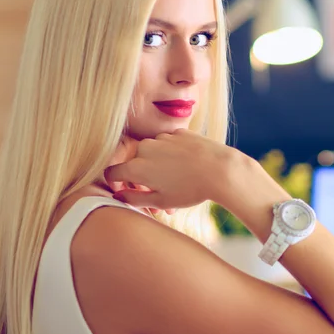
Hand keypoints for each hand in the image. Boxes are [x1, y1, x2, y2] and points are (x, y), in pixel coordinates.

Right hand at [104, 129, 246, 209]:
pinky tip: (188, 167)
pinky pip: (169, 145)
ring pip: (153, 153)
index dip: (116, 183)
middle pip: (134, 163)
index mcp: (135, 167)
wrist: (220, 169)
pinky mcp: (178, 132)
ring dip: (158, 167)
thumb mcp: (161, 201)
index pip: (112, 172)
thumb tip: (118, 194)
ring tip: (178, 184)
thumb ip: (134, 198)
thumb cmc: (190, 189)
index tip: (125, 190)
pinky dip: (173, 156)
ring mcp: (162, 138)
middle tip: (159, 196)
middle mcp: (144, 148)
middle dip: (142, 178)